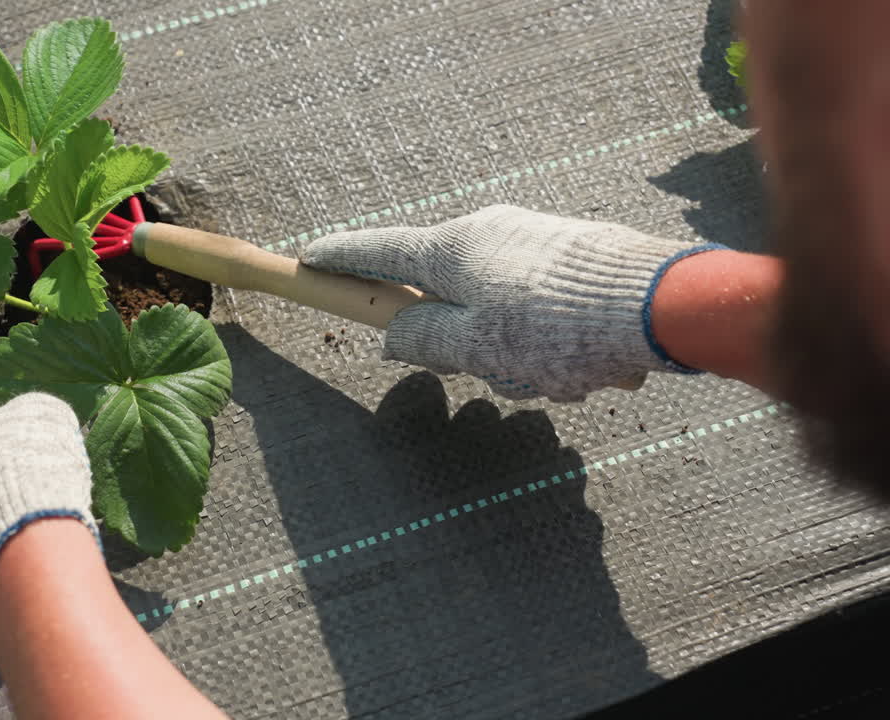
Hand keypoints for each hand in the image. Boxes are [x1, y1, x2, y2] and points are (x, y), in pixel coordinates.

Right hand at [303, 205, 723, 401]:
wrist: (659, 304)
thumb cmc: (558, 328)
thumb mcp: (475, 347)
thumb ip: (424, 341)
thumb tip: (392, 338)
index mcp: (454, 250)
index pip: (381, 251)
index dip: (343, 259)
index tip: (314, 258)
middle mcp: (491, 235)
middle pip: (448, 297)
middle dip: (469, 347)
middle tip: (501, 375)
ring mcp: (535, 242)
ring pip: (499, 315)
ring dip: (520, 358)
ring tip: (560, 377)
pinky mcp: (573, 257)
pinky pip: (541, 313)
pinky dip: (553, 346)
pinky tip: (588, 366)